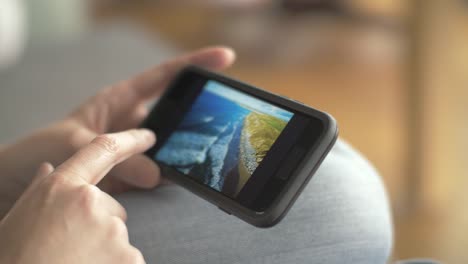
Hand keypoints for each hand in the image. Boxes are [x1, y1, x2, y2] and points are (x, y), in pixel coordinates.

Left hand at [0, 46, 234, 216]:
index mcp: (120, 99)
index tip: (224, 57)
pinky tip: (190, 178)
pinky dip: (176, 175)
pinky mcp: (135, 172)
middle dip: (201, 111)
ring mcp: (137, 147)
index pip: (164, 76)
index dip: (194, 62)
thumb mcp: (74, 144)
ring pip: (172, 144)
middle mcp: (133, 121)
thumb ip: (115, 155)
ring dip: (190, 149)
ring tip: (212, 151)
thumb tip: (156, 174)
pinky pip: (162, 171)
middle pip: (177, 111)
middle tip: (227, 114)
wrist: (22, 183)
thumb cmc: (41, 151)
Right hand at [0, 129, 154, 263]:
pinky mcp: (128, 257)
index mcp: (61, 187)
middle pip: (113, 207)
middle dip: (101, 222)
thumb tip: (47, 168)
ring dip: (106, 248)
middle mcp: (90, 201)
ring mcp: (111, 230)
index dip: (130, 140)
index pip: (102, 150)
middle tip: (74, 244)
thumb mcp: (18, 217)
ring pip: (119, 234)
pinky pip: (129, 257)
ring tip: (78, 261)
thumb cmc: (15, 256)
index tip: (147, 137)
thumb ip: (39, 188)